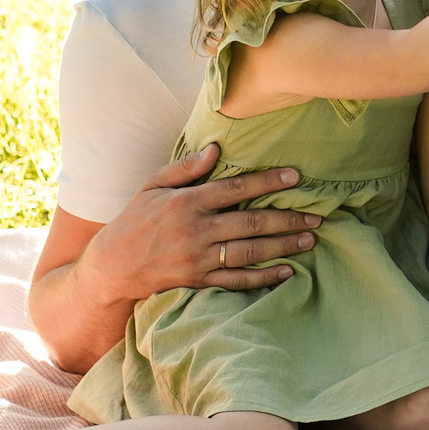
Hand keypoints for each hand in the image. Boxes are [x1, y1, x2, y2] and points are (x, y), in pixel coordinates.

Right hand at [83, 144, 323, 297]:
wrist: (112, 265)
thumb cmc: (134, 219)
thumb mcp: (153, 185)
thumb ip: (185, 167)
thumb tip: (216, 148)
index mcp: (187, 202)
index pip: (235, 188)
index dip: (268, 182)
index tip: (296, 178)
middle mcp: (196, 230)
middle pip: (251, 223)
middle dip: (288, 218)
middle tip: (317, 216)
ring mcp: (198, 258)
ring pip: (249, 252)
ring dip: (283, 246)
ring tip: (310, 239)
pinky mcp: (198, 281)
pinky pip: (237, 281)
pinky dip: (263, 277)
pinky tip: (287, 271)